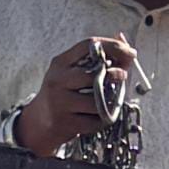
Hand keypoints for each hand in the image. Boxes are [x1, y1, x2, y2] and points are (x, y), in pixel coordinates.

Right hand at [15, 35, 135, 156]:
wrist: (39, 121)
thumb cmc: (63, 93)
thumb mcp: (72, 71)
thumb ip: (98, 60)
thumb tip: (128, 51)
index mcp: (60, 63)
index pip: (89, 45)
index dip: (113, 46)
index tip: (130, 52)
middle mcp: (58, 80)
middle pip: (94, 74)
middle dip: (115, 75)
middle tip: (122, 77)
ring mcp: (60, 102)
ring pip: (97, 101)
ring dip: (109, 102)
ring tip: (106, 102)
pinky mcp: (65, 122)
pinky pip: (95, 121)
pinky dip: (101, 120)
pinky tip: (95, 117)